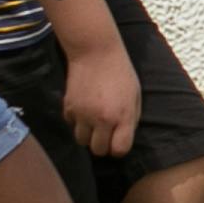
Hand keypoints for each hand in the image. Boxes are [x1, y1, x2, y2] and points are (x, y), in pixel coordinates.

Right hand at [62, 41, 141, 156]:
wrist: (95, 52)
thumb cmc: (120, 72)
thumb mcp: (135, 96)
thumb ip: (130, 119)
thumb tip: (122, 137)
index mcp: (122, 116)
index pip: (119, 150)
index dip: (119, 148)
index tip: (118, 141)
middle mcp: (101, 119)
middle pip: (98, 150)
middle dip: (102, 144)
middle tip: (105, 133)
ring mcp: (82, 115)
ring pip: (81, 141)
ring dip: (88, 135)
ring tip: (93, 122)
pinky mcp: (68, 107)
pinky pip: (71, 125)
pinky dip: (76, 121)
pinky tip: (83, 109)